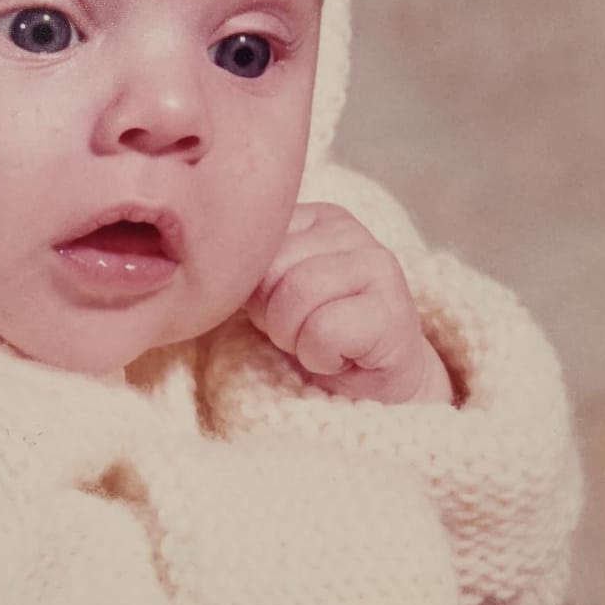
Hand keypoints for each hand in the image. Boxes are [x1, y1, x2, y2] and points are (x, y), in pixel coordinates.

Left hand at [246, 203, 453, 404]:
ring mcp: (378, 264)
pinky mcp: (393, 310)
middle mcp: (349, 230)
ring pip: (296, 296)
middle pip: (271, 271)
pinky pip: (324, 331)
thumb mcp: (273, 293)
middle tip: (303, 333)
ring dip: (296, 339)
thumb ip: (253, 268)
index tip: (282, 311)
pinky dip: (321, 357)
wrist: (373, 387)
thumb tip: (211, 266)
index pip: (253, 245)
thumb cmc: (317, 337)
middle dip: (273, 318)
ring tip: (320, 344)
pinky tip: (342, 357)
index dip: (254, 293)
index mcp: (315, 217)